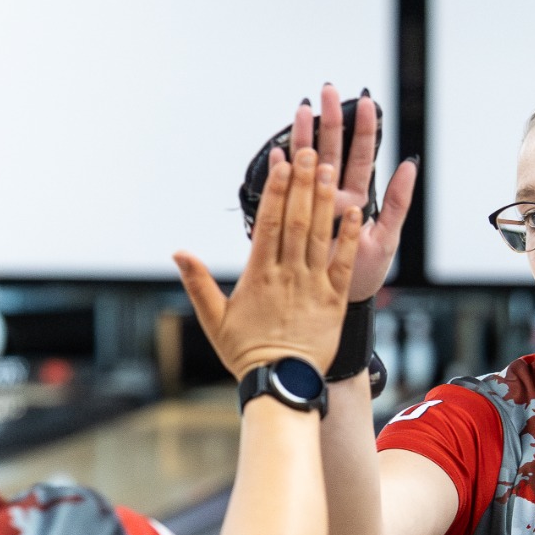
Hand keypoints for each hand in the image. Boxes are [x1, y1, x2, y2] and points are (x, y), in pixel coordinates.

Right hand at [175, 140, 361, 377]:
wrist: (281, 384)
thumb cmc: (246, 354)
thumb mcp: (214, 320)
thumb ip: (197, 283)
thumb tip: (178, 253)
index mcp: (259, 276)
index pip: (269, 223)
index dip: (276, 190)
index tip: (280, 162)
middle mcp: (287, 275)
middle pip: (296, 220)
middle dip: (302, 182)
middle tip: (307, 149)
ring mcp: (313, 286)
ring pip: (319, 235)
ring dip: (324, 199)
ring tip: (328, 167)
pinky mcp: (334, 300)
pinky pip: (343, 263)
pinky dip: (349, 236)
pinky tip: (356, 211)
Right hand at [292, 83, 417, 301]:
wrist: (336, 307)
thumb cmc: (363, 277)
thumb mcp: (386, 239)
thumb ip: (397, 202)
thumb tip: (410, 164)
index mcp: (356, 200)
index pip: (360, 157)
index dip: (363, 130)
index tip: (365, 101)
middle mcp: (332, 200)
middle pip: (332, 152)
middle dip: (330, 120)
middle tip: (327, 91)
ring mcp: (310, 209)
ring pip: (308, 166)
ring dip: (305, 137)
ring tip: (303, 110)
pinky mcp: (291, 224)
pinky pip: (284, 194)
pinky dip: (280, 173)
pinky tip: (278, 153)